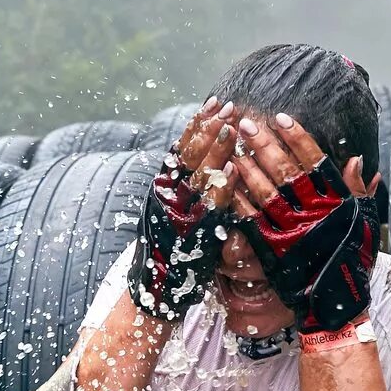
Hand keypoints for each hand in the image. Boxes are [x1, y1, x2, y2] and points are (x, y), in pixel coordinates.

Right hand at [127, 98, 237, 319]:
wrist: (156, 287)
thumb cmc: (171, 248)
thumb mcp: (173, 210)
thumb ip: (186, 186)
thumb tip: (207, 158)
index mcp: (164, 186)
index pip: (183, 146)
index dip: (199, 123)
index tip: (215, 103)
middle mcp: (169, 195)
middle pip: (190, 154)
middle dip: (210, 128)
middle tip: (230, 107)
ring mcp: (181, 213)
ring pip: (199, 175)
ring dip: (215, 150)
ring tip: (232, 127)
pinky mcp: (195, 233)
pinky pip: (210, 207)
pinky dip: (221, 187)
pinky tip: (234, 170)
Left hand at [232, 113, 378, 333]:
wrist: (337, 301)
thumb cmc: (353, 256)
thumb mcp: (363, 219)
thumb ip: (357, 189)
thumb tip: (355, 159)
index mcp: (336, 201)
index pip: (315, 161)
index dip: (298, 137)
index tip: (282, 118)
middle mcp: (313, 213)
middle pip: (285, 170)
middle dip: (265, 144)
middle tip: (247, 122)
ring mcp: (291, 231)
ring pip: (265, 191)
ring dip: (247, 167)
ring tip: (233, 146)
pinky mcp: (272, 249)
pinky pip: (251, 219)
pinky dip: (239, 199)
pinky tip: (228, 182)